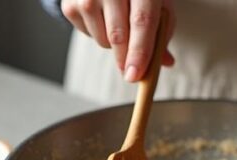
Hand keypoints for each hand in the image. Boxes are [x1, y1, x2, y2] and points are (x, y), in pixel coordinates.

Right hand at [61, 0, 175, 80]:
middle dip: (126, 59)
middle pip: (118, 36)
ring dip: (114, 45)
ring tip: (118, 25)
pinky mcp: (70, 6)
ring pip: (103, 40)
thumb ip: (162, 31)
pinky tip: (102, 18)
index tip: (135, 75)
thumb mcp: (155, 2)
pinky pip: (89, 36)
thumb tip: (166, 62)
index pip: (142, 21)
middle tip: (131, 72)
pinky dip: (98, 34)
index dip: (140, 50)